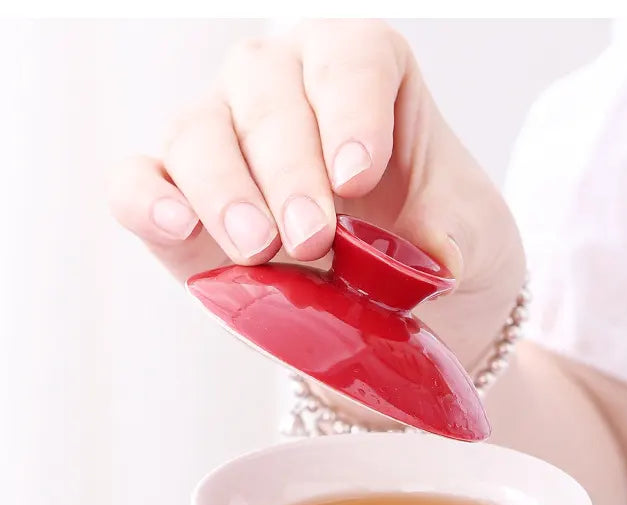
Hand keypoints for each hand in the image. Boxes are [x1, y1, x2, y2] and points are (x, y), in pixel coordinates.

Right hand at [107, 19, 523, 368]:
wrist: (400, 309)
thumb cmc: (434, 246)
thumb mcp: (473, 239)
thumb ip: (456, 237)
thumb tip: (435, 261)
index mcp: (362, 75)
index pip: (349, 60)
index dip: (349, 112)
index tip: (357, 178)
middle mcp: (285, 91)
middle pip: (266, 93)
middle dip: (288, 168)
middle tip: (311, 237)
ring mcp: (226, 142)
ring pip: (199, 131)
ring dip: (224, 189)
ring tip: (257, 248)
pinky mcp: (182, 203)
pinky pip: (139, 182)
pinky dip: (145, 199)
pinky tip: (173, 225)